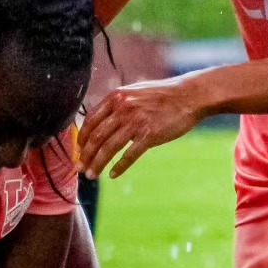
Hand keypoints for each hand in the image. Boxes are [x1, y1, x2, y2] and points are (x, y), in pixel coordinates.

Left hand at [78, 76, 204, 178]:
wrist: (189, 95)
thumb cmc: (163, 95)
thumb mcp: (134, 93)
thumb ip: (118, 105)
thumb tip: (101, 122)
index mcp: (116, 97)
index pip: (90, 120)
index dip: (81, 138)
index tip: (78, 151)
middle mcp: (123, 108)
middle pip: (96, 136)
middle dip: (85, 155)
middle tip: (80, 168)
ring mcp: (136, 121)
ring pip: (109, 147)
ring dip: (97, 164)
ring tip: (91, 175)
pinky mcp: (150, 134)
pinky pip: (129, 155)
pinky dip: (119, 167)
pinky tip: (113, 175)